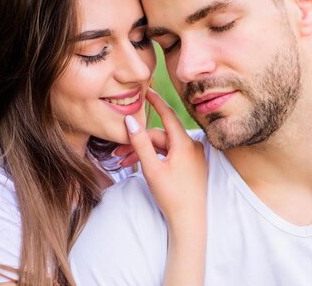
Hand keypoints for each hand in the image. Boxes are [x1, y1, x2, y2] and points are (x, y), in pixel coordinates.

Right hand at [123, 88, 206, 222]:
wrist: (189, 221)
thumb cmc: (171, 196)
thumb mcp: (151, 169)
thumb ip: (140, 143)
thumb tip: (130, 121)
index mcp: (185, 144)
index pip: (168, 114)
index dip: (155, 101)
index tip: (145, 89)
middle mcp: (192, 147)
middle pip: (160, 136)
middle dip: (139, 142)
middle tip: (118, 153)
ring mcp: (193, 156)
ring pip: (163, 147)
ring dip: (145, 152)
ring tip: (125, 163)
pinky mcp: (192, 165)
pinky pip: (171, 155)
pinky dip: (156, 158)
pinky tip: (141, 166)